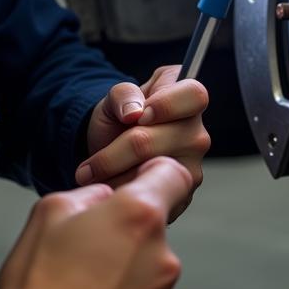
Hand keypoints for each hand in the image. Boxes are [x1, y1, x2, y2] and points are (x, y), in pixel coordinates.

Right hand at [0, 156, 192, 288]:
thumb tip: (106, 200)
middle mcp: (162, 256)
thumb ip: (90, 194)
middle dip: (125, 233)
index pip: (173, 176)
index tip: (134, 186)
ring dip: (123, 273)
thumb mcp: (50, 210)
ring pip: (146, 271)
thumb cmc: (37, 284)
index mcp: (140, 216)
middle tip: (83, 252)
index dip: (154, 175)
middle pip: (152, 230)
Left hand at [76, 66, 209, 220]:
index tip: (139, 116)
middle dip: (115, 153)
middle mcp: (197, 132)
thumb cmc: (120, 118)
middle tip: (90, 163)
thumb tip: (133, 112)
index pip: (194, 95)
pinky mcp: (183, 192)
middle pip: (159, 141)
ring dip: (114, 177)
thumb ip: (124, 93)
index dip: (166, 105)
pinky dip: (122, 192)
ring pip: (151, 171)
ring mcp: (192, 164)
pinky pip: (150, 195)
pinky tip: (110, 186)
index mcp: (188, 98)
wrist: (111, 149)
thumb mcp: (115, 97)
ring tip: (94, 176)